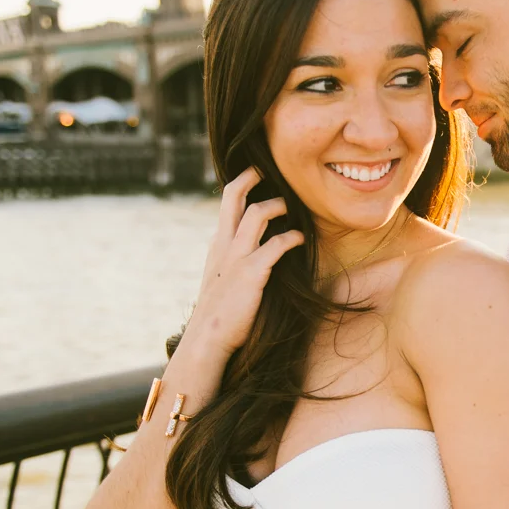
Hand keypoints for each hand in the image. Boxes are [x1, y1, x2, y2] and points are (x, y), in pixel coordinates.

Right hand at [182, 167, 304, 360]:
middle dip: (253, 176)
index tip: (259, 175)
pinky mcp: (251, 274)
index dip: (244, 183)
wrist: (208, 339)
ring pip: (257, 214)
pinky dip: (292, 238)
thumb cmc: (219, 314)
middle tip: (272, 169)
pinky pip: (276, 245)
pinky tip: (300, 239)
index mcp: (217, 244)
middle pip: (234, 195)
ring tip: (293, 208)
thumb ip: (232, 262)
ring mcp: (236, 257)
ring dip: (279, 205)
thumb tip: (251, 254)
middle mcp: (224, 244)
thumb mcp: (220, 280)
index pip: (228, 202)